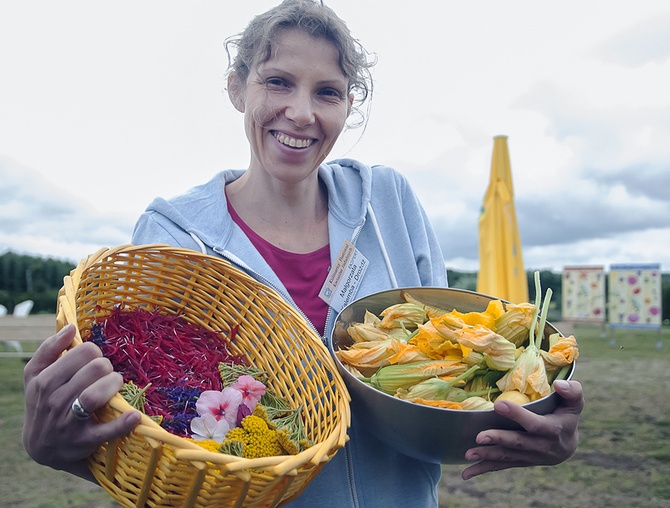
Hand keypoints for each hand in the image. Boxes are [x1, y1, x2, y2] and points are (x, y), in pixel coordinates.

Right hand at [22, 324, 140, 477]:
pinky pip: (105, 431)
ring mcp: (68, 423)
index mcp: (44, 380)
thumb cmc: (43, 402)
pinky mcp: (83, 442)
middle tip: (107, 374)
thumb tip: (69, 327)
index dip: (95, 353)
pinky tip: (134, 415)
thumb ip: (49, 349)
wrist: (41, 447)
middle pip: (94, 370)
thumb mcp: (36, 376)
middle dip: (107, 367)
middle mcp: (53, 400)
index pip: (81, 353)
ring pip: (94, 395)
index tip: (94, 361)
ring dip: (113, 384)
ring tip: (116, 384)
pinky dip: (122, 423)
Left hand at [461, 379, 583, 479]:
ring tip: (469, 453)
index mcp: (553, 430)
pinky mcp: (520, 461)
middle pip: (517, 443)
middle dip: (498, 439)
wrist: (568, 445)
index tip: (498, 404)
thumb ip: (571, 391)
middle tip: (479, 437)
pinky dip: (483, 469)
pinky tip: (467, 473)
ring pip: (507, 456)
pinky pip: (501, 466)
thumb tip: (559, 384)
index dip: (517, 415)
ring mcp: (529, 457)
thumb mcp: (574, 402)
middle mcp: (541, 446)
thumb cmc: (567, 416)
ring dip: (487, 455)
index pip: (534, 424)